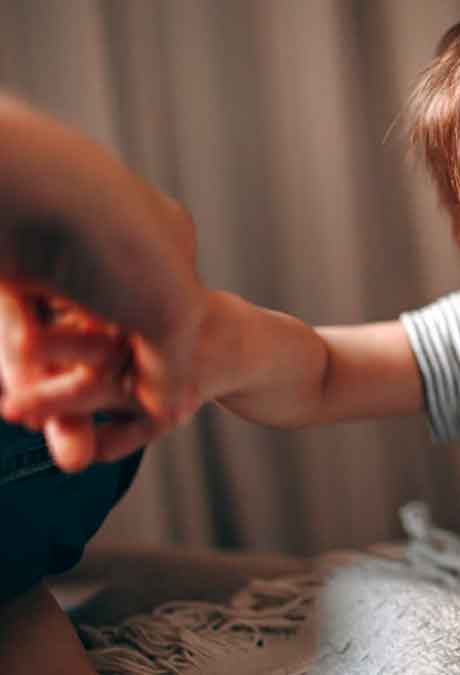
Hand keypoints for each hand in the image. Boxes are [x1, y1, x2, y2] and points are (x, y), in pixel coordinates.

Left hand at [0, 95, 211, 469]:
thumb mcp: (172, 310)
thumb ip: (175, 361)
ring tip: (64, 447)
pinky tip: (27, 410)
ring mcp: (51, 252)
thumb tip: (167, 405)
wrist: (11, 185)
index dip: (158, 372)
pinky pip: (15, 330)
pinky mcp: (4, 268)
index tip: (156, 413)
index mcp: (162, 237)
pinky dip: (24, 374)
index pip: (169, 317)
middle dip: (96, 398)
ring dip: (57, 399)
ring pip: (57, 340)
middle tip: (91, 447)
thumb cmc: (108, 236)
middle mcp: (108, 241)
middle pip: (107, 336)